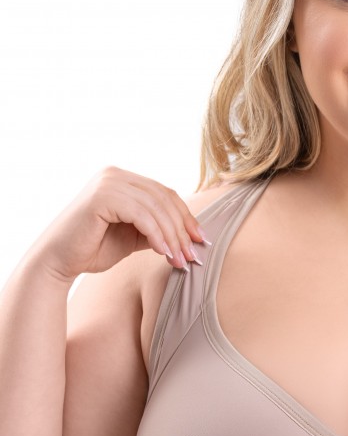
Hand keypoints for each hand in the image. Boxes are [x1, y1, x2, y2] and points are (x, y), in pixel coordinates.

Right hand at [28, 165, 209, 282]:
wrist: (58, 261)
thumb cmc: (93, 249)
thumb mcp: (134, 236)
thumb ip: (157, 227)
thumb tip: (192, 233)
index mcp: (123, 179)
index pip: (165, 194)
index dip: (186, 217)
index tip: (201, 240)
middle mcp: (115, 174)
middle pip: (164, 198)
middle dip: (182, 229)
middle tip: (192, 255)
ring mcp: (108, 182)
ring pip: (156, 208)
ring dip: (172, 236)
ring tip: (179, 260)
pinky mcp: (102, 196)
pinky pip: (141, 215)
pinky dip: (156, 235)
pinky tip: (164, 252)